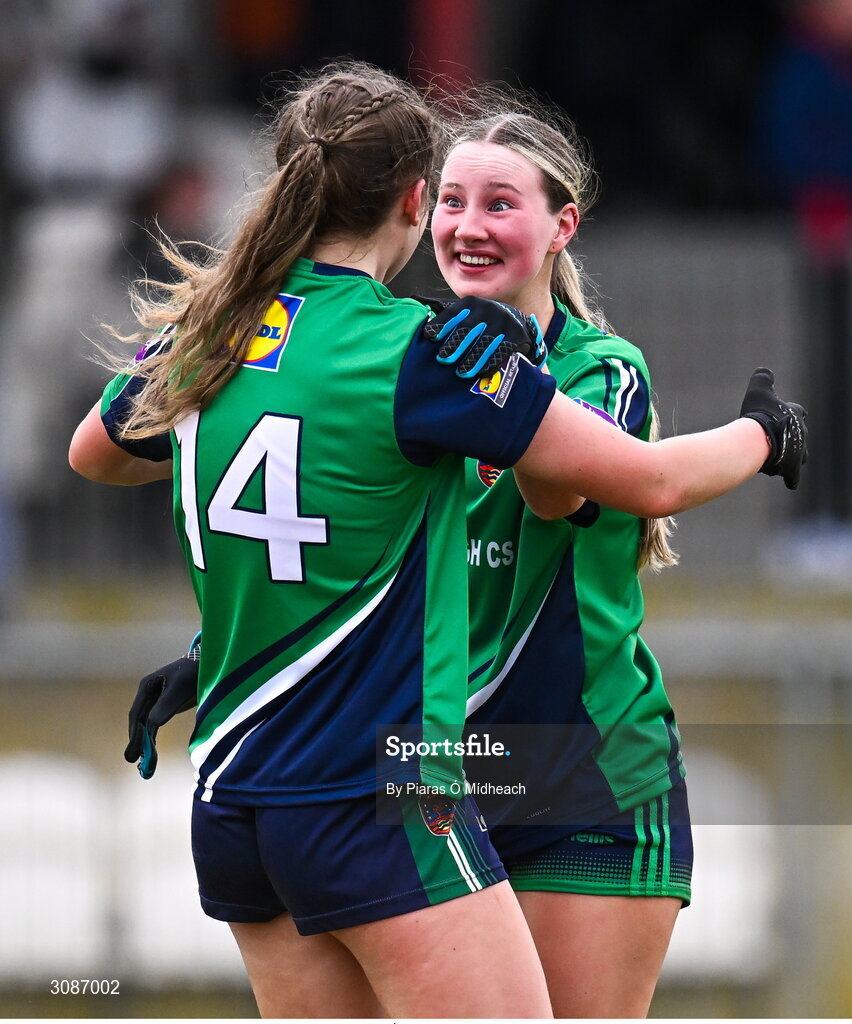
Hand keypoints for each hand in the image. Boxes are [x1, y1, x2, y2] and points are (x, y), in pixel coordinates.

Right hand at [125, 634, 199, 778]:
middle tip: (131, 760)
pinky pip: (154, 727)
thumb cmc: (194, 671)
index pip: (137, 712)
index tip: (136, 747)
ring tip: (142, 764)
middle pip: (139, 722)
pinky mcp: (164, 709)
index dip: (135, 731)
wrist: (207, 665)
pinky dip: (151, 740)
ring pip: (145, 726)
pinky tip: (150, 754)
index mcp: (147, 687)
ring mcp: (155, 703)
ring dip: (143, 744)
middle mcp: (147, 696)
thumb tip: (152, 723)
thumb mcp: (181, 686)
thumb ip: (168, 703)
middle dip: (136, 741)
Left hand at [417, 295, 545, 378]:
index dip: (441, 325)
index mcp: (471, 303)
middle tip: (443, 359)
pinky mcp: (516, 334)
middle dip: (454, 345)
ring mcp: (503, 320)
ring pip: (485, 342)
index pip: (453, 314)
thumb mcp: (466, 315)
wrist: (515, 320)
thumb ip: (449, 322)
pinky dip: (490, 363)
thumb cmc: (481, 322)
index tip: (430, 337)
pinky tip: (480, 373)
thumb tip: (425, 333)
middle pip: (468, 328)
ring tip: (460, 373)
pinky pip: (501, 350)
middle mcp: (487, 308)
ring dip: (471, 359)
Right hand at [739, 367, 807, 489]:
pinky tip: (788, 481)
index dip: (791, 413)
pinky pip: (793, 477)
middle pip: (801, 436)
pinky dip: (791, 479)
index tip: (783, 416)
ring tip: (775, 458)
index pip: (799, 412)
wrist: (758, 439)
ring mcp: (798, 453)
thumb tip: (764, 371)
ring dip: (790, 457)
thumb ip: (762, 379)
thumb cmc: (759, 414)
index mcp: (796, 414)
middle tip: (775, 439)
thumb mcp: (758, 391)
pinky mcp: (792, 469)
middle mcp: (801, 434)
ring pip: (800, 457)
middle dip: (791, 437)